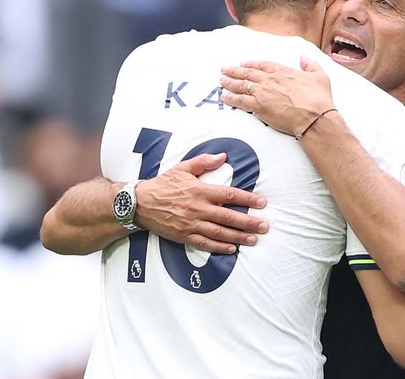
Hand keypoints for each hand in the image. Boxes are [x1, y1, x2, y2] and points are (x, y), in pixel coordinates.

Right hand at [134, 153, 268, 253]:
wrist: (140, 203)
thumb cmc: (162, 185)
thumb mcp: (182, 168)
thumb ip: (204, 162)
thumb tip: (223, 156)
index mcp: (200, 190)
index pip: (229, 195)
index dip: (248, 199)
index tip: (262, 203)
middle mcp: (198, 208)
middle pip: (229, 217)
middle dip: (249, 222)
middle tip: (264, 226)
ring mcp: (191, 224)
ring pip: (220, 233)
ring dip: (238, 237)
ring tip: (254, 239)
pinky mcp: (184, 236)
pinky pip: (205, 243)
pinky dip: (219, 247)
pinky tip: (232, 249)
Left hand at [220, 56, 334, 137]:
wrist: (314, 116)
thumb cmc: (318, 98)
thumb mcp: (319, 76)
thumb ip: (310, 65)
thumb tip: (304, 57)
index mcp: (283, 71)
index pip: (263, 65)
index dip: (252, 64)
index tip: (244, 63)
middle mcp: (270, 80)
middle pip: (248, 73)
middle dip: (235, 71)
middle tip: (225, 69)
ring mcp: (262, 93)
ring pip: (241, 85)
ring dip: (230, 82)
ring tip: (221, 80)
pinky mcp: (258, 107)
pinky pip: (240, 101)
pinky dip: (231, 98)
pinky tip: (224, 97)